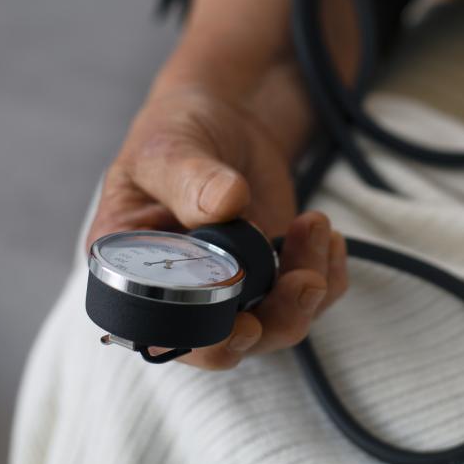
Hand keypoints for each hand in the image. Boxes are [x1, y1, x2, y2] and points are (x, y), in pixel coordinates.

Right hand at [86, 86, 347, 369]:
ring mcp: (234, 290)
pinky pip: (311, 297)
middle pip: (233, 342)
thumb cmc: (176, 133)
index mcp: (134, 275)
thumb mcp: (168, 147)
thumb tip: (225, 204)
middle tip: (305, 280)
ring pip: (280, 324)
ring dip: (309, 287)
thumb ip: (190, 176)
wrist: (223, 120)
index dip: (206, 342)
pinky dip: (329, 272)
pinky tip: (327, 234)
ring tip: (315, 227)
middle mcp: (183, 296)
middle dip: (277, 318)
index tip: (246, 325)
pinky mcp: (275, 275)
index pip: (164, 334)